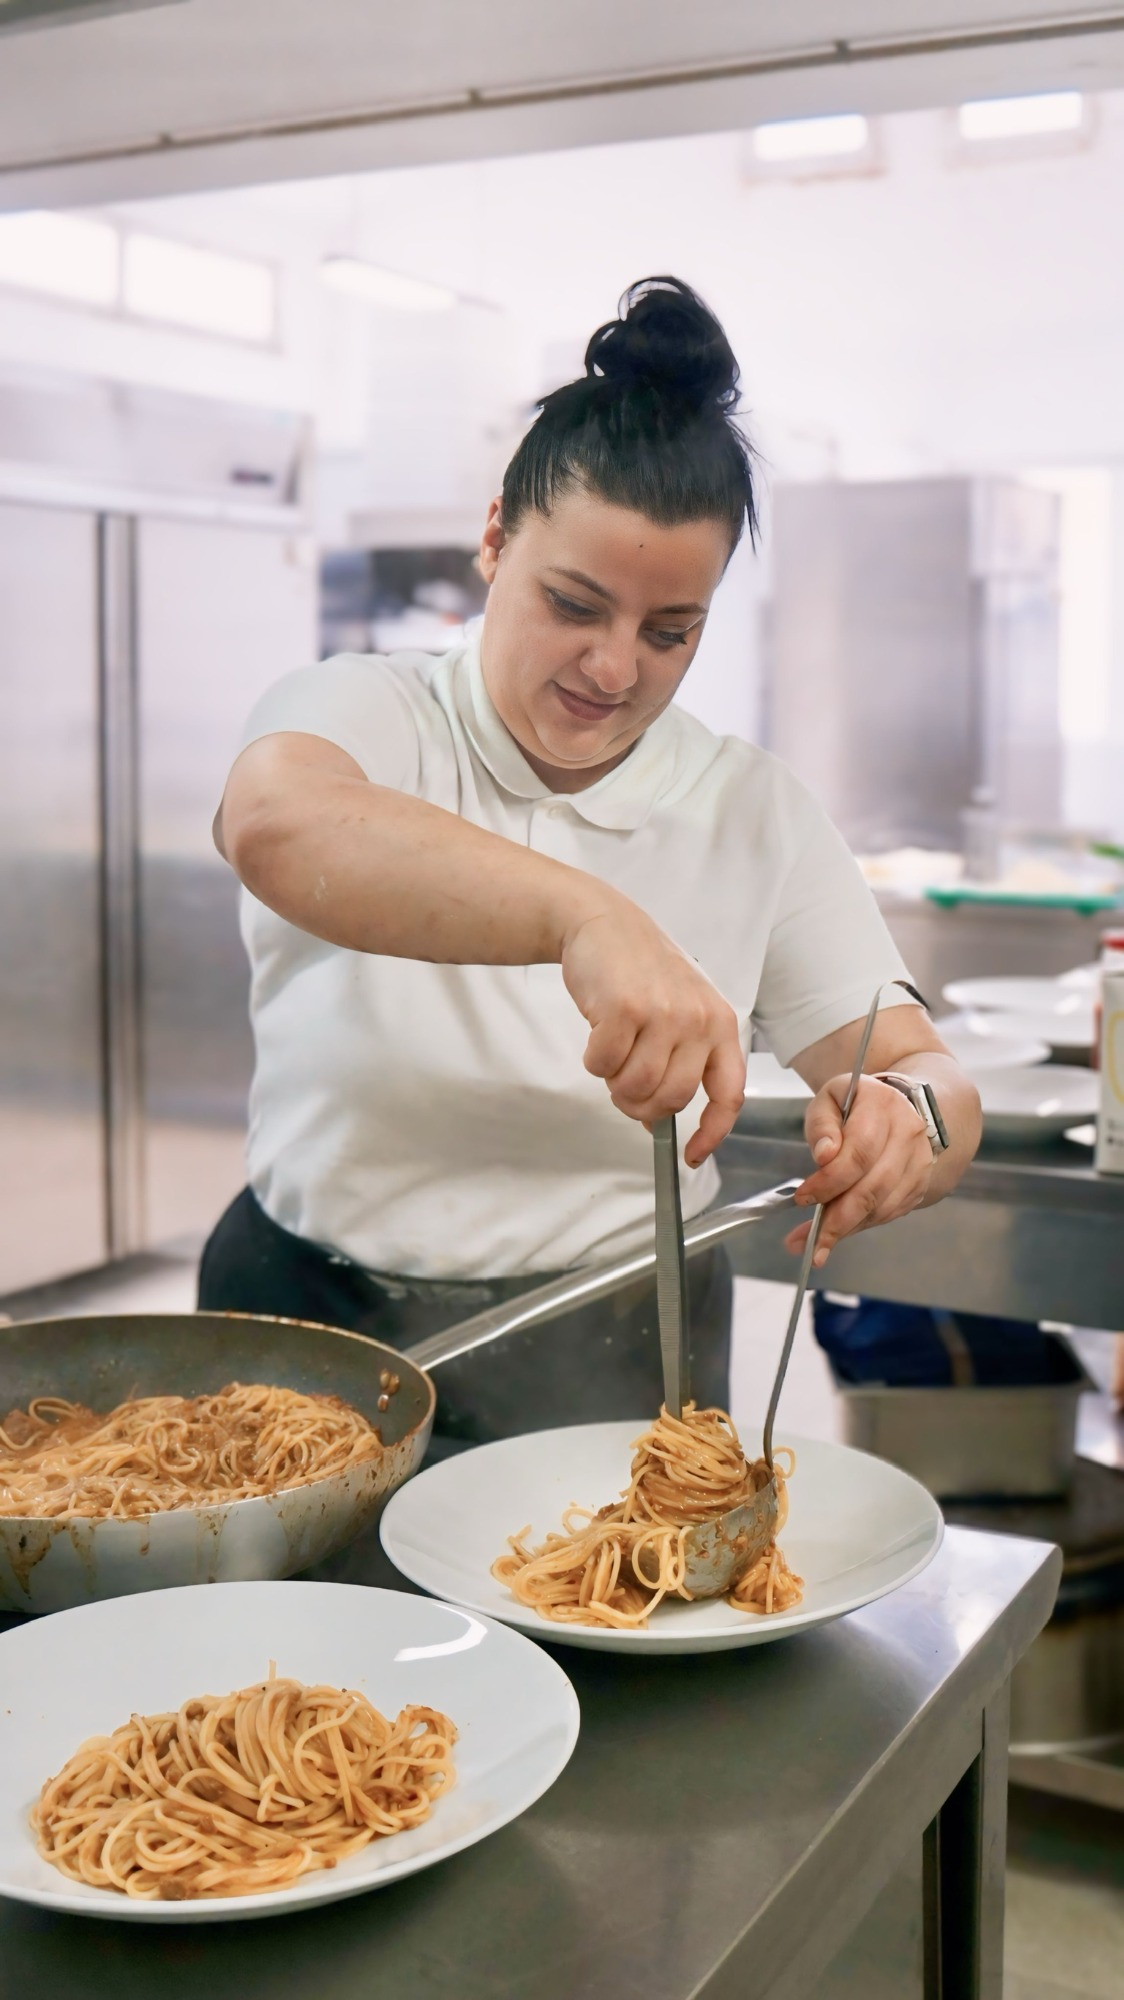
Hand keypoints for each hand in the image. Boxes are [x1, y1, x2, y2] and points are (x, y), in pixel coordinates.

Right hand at [560, 901, 744, 1165]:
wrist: (602, 923)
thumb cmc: (639, 972)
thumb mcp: (677, 1012)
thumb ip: (679, 1063)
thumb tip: (659, 1124)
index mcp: (719, 1025)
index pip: (729, 1094)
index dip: (712, 1133)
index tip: (692, 1155)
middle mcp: (697, 1020)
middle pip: (671, 1099)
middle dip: (640, 1105)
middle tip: (624, 1087)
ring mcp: (663, 1013)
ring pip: (635, 1088)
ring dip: (614, 1083)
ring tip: (612, 1054)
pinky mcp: (624, 1009)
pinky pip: (603, 1065)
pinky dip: (593, 1061)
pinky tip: (597, 1035)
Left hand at [783, 1074, 932, 1265]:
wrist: (901, 1107)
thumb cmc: (856, 1105)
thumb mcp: (830, 1100)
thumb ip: (822, 1125)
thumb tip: (824, 1156)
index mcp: (882, 1106)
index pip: (859, 1152)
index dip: (830, 1181)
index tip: (803, 1198)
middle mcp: (908, 1134)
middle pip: (874, 1186)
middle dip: (839, 1218)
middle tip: (811, 1242)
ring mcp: (919, 1161)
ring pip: (883, 1205)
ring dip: (849, 1229)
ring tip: (818, 1248)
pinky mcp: (920, 1183)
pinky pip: (891, 1212)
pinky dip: (863, 1226)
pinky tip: (841, 1232)